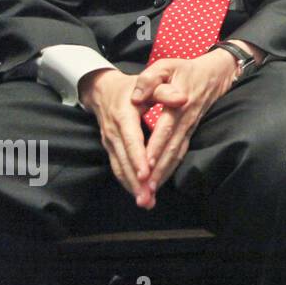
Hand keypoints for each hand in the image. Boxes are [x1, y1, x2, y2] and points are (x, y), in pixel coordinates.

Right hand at [79, 68, 154, 207]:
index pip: (131, 139)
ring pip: (120, 168)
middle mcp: (114, 132)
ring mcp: (110, 142)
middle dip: (135, 181)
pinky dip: (128, 182)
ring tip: (145, 202)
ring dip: (131, 186)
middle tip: (147, 199)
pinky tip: (138, 194)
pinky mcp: (111, 149)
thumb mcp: (149, 82)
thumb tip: (181, 98)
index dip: (138, 157)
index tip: (145, 174)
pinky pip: (119, 168)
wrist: (104, 90)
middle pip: (124, 160)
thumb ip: (164, 91)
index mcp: (124, 115)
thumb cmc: (132, 86)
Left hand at [130, 50, 238, 190]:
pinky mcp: (191, 131)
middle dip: (159, 170)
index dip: (156, 147)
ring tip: (151, 193)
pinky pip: (181, 152)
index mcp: (178, 103)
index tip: (146, 165)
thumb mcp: (166, 65)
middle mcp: (186, 119)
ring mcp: (190, 127)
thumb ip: (150, 78)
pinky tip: (161, 180)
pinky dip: (171, 168)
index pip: (166, 128)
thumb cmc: (187, 69)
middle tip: (145, 190)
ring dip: (165, 174)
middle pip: (172, 148)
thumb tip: (136, 95)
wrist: (217, 73)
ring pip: (177, 154)